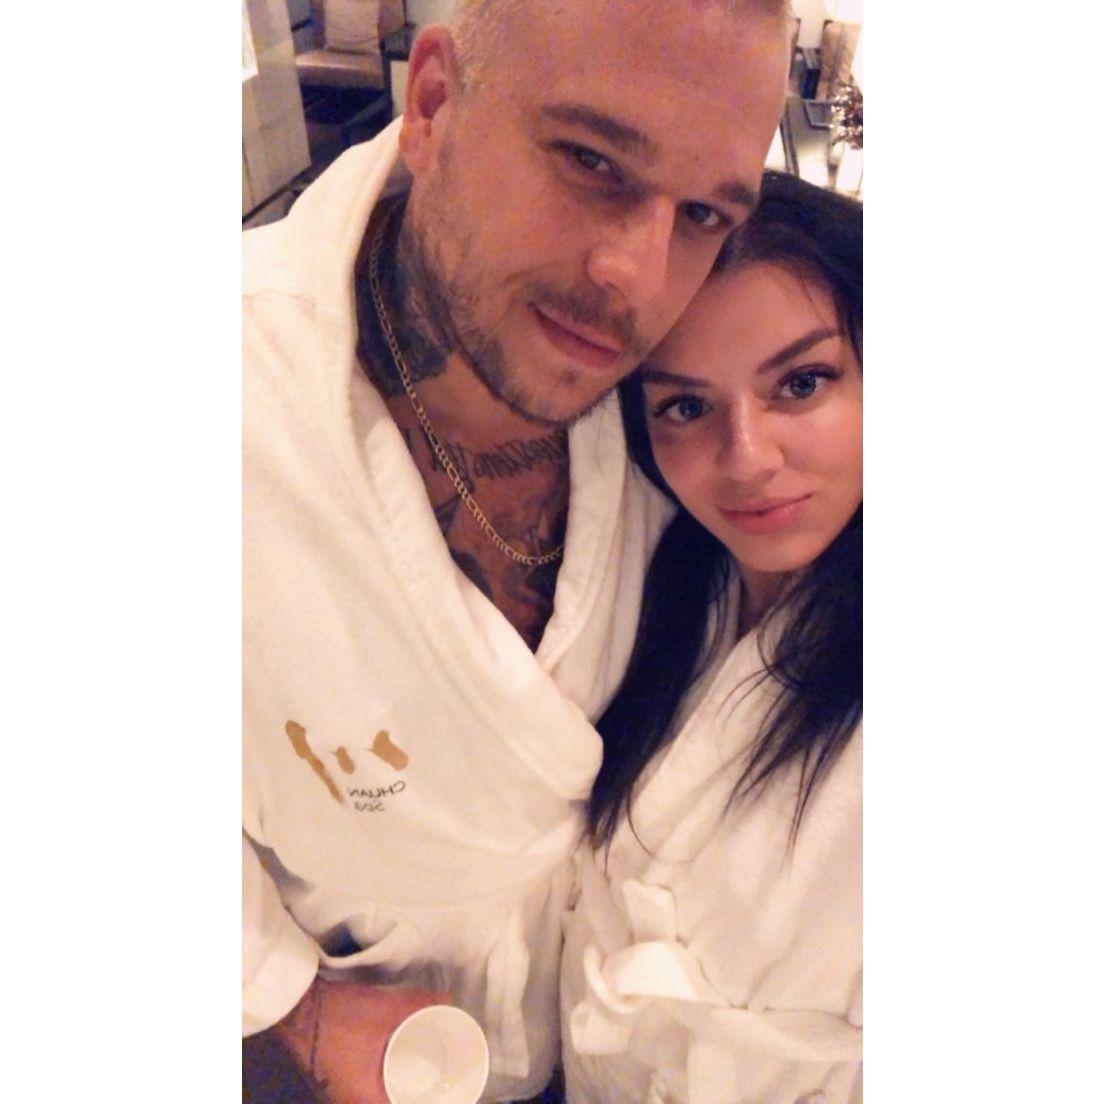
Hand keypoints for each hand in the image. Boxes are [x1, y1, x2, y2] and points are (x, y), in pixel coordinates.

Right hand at [274, 974, 450, 1103]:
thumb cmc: (343, 1015)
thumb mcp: (387, 1008)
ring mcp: (338, 1096)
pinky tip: (392, 1072)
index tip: (443, 1097)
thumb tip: (450, 1002)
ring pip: (375, 1102)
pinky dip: (381, 1087)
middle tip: (437, 1088)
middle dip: (411, 1100)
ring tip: (422, 1082)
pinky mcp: (334, 1082)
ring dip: (395, 1095)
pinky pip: (364, 1094)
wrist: (297, 1006)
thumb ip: (422, 1003)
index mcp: (364, 1100)